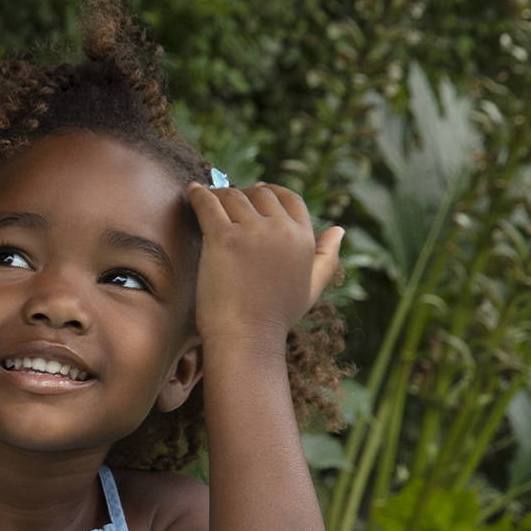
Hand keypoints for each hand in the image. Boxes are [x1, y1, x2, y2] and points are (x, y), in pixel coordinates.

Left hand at [186, 180, 342, 350]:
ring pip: (233, 196)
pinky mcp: (223, 239)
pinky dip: (198, 196)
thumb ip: (326, 257)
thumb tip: (339, 230)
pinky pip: (209, 205)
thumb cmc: (275, 320)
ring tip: (205, 198)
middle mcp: (281, 229)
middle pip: (260, 194)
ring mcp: (252, 231)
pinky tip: (190, 193)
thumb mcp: (312, 288)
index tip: (255, 191)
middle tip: (224, 199)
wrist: (248, 339)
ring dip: (218, 194)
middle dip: (242, 193)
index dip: (270, 192)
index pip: (289, 198)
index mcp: (304, 238)